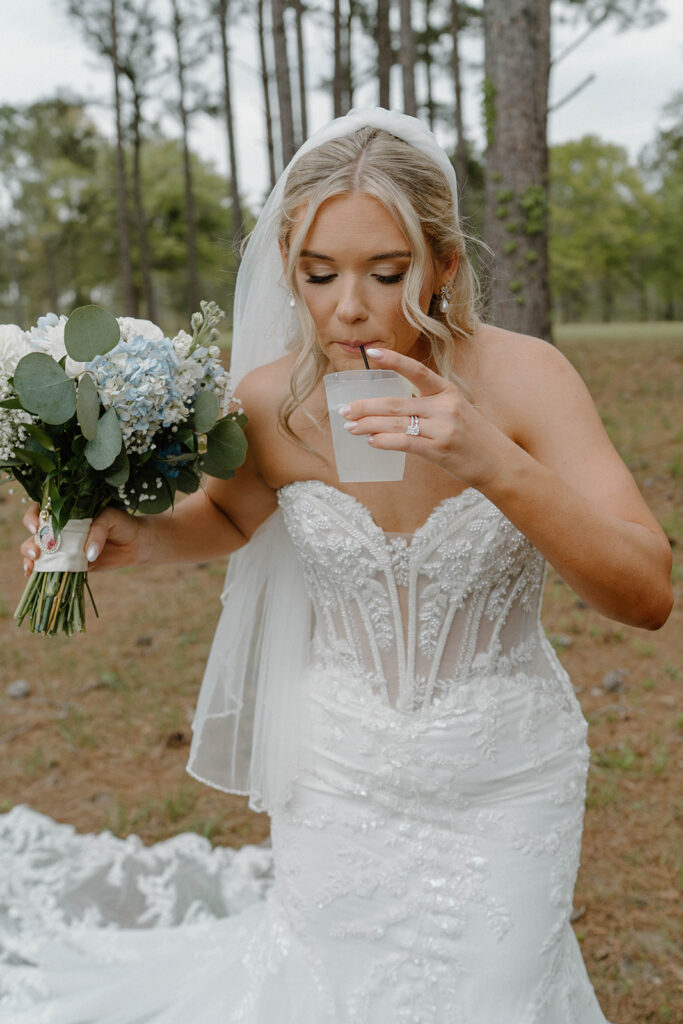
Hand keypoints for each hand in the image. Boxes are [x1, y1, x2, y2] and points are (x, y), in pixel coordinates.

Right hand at [21, 504, 142, 575]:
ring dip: (30, 558)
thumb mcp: (110, 519)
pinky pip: (51, 567)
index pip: (42, 510)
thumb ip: (97, 532)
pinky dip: (39, 571)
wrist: (135, 543)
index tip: (37, 527)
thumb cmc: (122, 524)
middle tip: (37, 552)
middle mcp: (61, 528)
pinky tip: (32, 574)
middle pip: (36, 534)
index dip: (33, 517)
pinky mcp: (70, 563)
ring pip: (39, 551)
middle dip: (30, 542)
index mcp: (67, 511)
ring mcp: (64, 547)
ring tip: (32, 564)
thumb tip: (88, 554)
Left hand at [340, 347, 508, 486]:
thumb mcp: (455, 410)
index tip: (370, 352)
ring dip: (368, 426)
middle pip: (396, 403)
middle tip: (344, 409)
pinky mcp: (440, 450)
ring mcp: (442, 428)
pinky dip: (385, 442)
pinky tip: (371, 441)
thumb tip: (391, 407)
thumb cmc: (472, 436)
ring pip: (396, 424)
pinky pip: (405, 443)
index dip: (393, 360)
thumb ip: (428, 404)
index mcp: (447, 391)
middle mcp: (444, 406)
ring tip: (350, 427)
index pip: (416, 370)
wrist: (497, 462)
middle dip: (365, 406)